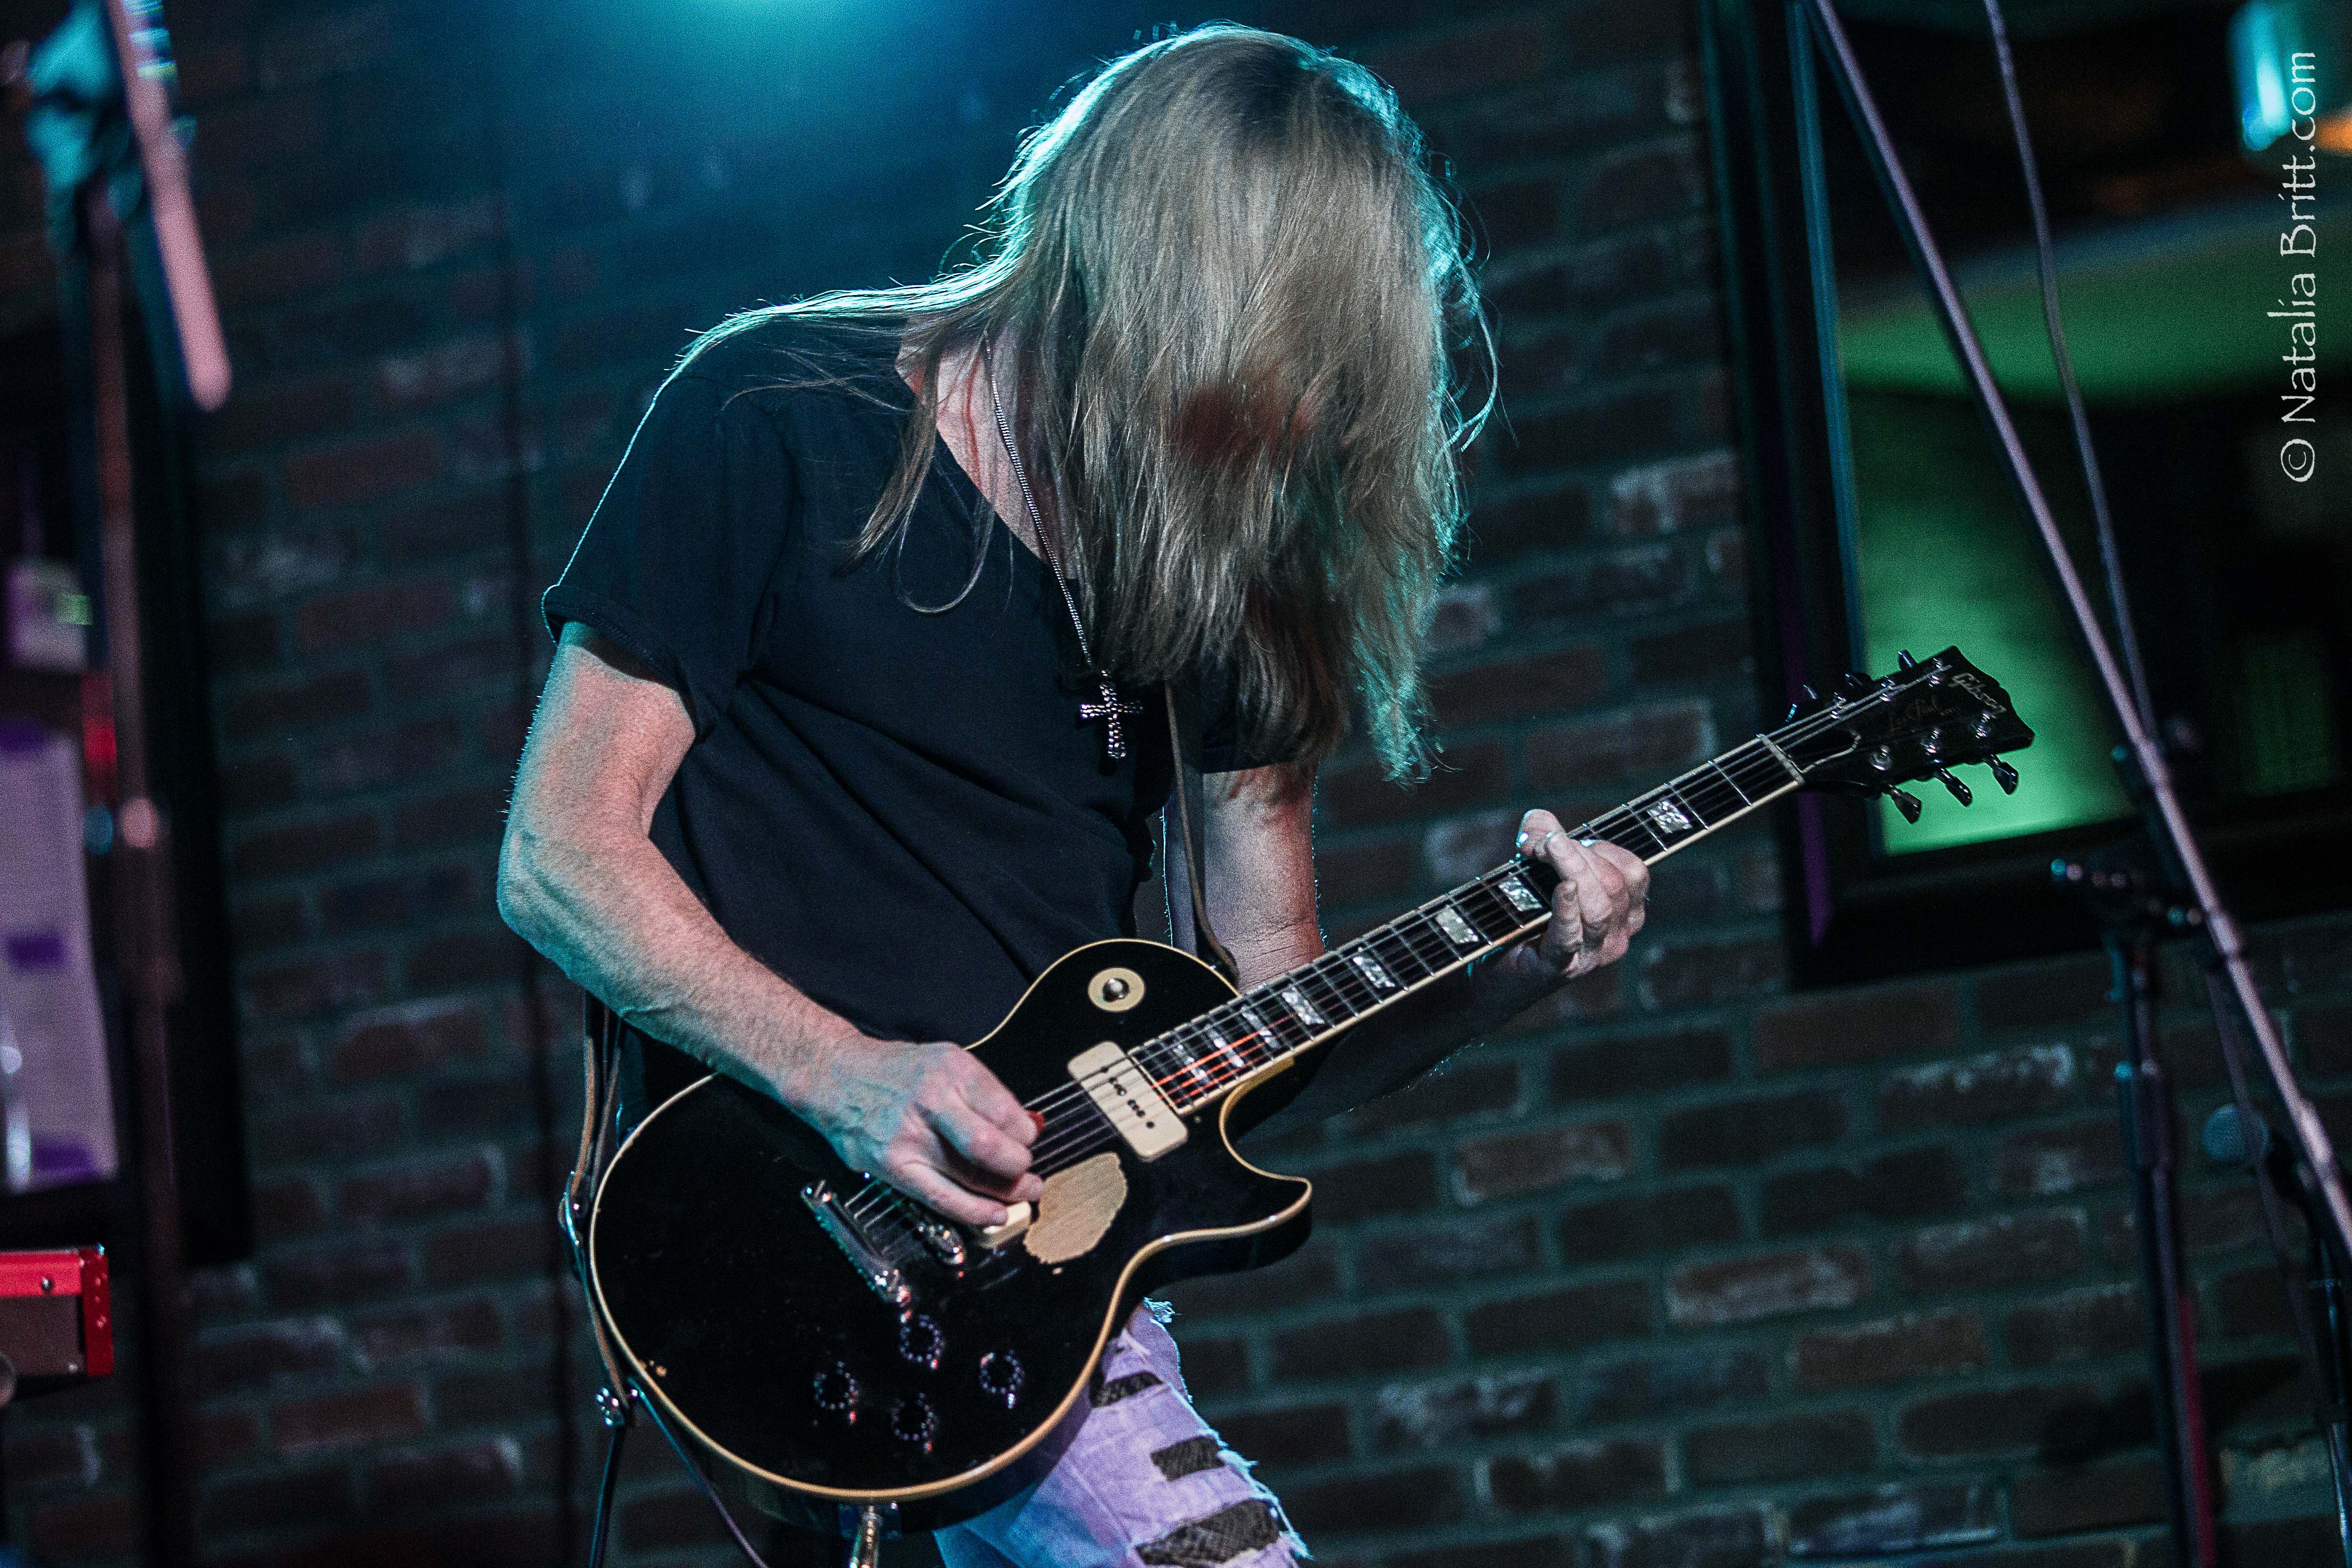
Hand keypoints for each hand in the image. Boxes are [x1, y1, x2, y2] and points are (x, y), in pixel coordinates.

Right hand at [788, 1037, 1043, 1227]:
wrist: (837, 1078)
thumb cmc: (897, 1072)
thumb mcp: (946, 1062)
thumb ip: (985, 1094)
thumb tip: (1026, 1127)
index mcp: (951, 1069)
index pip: (1005, 1111)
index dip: (1026, 1134)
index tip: (1028, 1139)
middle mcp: (930, 1101)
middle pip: (989, 1146)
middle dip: (1018, 1165)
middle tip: (1028, 1170)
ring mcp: (909, 1137)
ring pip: (970, 1176)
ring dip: (1006, 1191)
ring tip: (1024, 1193)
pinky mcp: (893, 1166)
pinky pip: (942, 1198)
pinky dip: (975, 1211)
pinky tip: (995, 1213)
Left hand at [1516, 810, 1648, 981]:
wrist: (1494, 969)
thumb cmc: (1523, 916)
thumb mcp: (1537, 868)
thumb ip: (1543, 834)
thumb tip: (1540, 822)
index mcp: (1625, 912)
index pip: (1634, 873)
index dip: (1601, 847)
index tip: (1562, 839)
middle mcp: (1617, 936)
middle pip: (1614, 885)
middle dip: (1578, 854)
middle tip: (1543, 842)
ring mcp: (1592, 956)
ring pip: (1600, 909)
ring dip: (1572, 870)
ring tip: (1544, 850)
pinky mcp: (1559, 967)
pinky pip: (1571, 936)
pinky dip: (1567, 910)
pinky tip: (1562, 889)